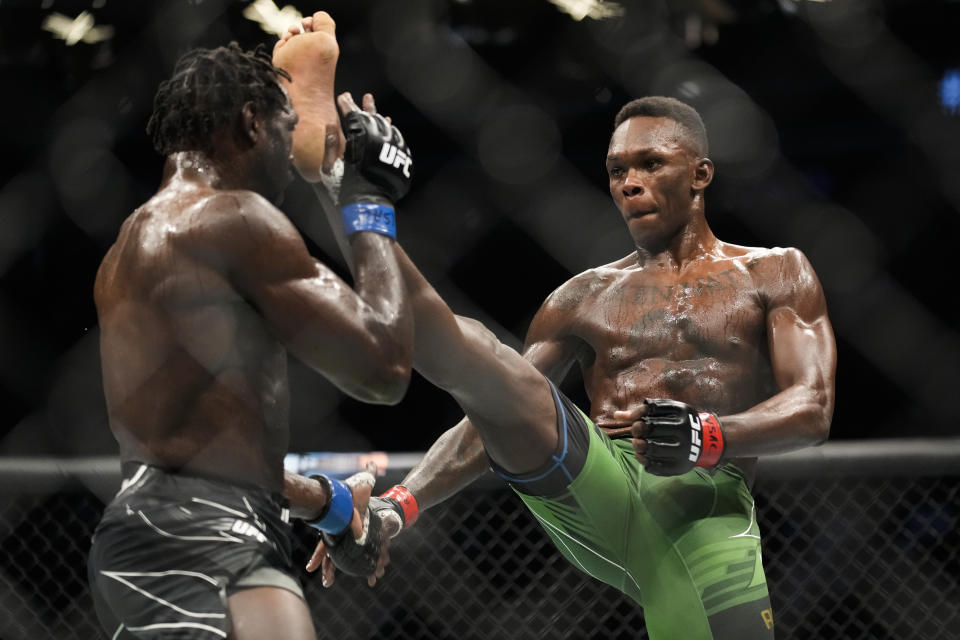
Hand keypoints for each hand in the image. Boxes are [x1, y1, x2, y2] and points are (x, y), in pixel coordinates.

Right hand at [305, 484, 415, 587]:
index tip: (310, 568)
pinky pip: (353, 555)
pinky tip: (371, 579)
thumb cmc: (356, 491)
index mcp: (338, 525)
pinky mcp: (352, 539)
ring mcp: (343, 538)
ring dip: (343, 571)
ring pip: (341, 559)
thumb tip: (372, 462)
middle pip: (332, 556)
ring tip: (338, 584)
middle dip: (329, 569)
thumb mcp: (364, 483)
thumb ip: (369, 473)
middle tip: (326, 583)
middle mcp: (338, 534)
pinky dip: (361, 567)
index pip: (325, 543)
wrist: (360, 497)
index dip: (319, 555)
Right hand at [336, 91, 412, 208]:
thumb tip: (331, 124)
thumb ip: (330, 144)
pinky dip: (391, 130)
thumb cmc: (345, 187)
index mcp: (356, 139)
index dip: (346, 104)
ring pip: (385, 125)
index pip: (351, 115)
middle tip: (364, 96)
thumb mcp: (329, 167)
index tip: (343, 97)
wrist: (369, 204)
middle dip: (364, 106)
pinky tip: (389, 126)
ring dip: (378, 117)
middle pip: (370, 117)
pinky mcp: (399, 154)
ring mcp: (390, 145)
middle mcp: (375, 138)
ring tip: (376, 110)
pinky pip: (396, 137)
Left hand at [605, 399, 725, 475]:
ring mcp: (683, 450)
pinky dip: (643, 460)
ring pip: (652, 448)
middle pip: (651, 428)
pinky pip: (655, 466)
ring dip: (638, 446)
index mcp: (681, 412)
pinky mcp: (679, 467)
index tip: (635, 419)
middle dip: (637, 429)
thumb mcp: (668, 411)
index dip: (637, 414)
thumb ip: (643, 412)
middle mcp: (684, 431)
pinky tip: (642, 456)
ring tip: (638, 444)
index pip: (650, 410)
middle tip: (637, 432)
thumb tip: (616, 415)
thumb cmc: (679, 423)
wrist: (706, 441)